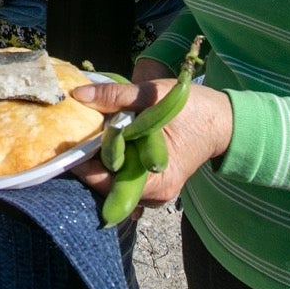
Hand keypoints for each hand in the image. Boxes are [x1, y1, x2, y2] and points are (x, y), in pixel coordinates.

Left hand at [70, 77, 233, 206]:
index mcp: (155, 179)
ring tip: (87, 140)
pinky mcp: (154, 183)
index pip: (104, 181)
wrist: (224, 121)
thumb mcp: (154, 95)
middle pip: (106, 185)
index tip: (65, 143)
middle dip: (88, 163)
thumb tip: (78, 94)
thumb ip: (117, 96)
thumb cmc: (193, 108)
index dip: (82, 163)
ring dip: (99, 164)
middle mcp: (154, 194)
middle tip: (72, 139)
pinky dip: (113, 165)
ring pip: (114, 183)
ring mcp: (155, 191)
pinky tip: (105, 147)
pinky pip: (125, 179)